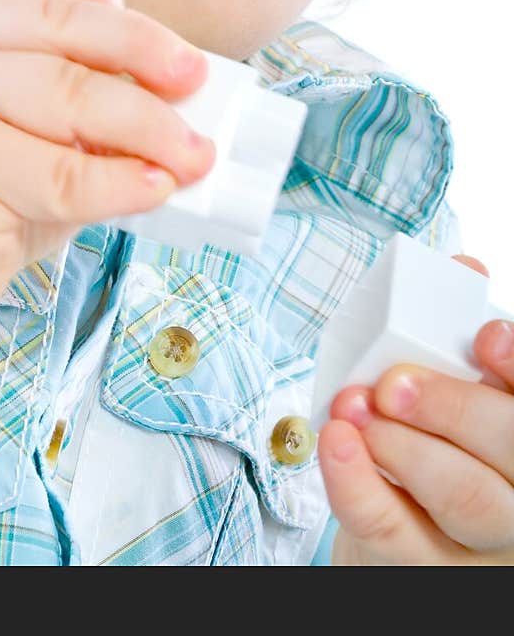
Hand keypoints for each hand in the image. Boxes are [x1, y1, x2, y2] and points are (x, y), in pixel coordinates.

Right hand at [0, 0, 214, 328]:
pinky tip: (153, 190)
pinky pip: (61, 174)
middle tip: (199, 89)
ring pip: (74, 100)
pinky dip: (120, 184)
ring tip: (192, 157)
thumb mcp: (2, 118)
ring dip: (150, 130)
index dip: (113, 0)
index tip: (169, 48)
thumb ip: (67, 97)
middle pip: (70, 34)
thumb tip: (174, 107)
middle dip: (150, 61)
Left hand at [318, 255, 513, 563]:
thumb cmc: (427, 433)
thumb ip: (451, 324)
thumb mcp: (443, 375)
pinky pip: (391, 529)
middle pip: (512, 453)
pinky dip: (357, 482)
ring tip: (355, 407)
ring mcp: (476, 541)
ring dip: (404, 445)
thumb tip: (463, 266)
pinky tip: (336, 442)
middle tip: (393, 382)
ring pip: (465, 499)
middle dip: (454, 408)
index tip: (485, 335)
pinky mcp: (419, 566)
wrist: (390, 514)